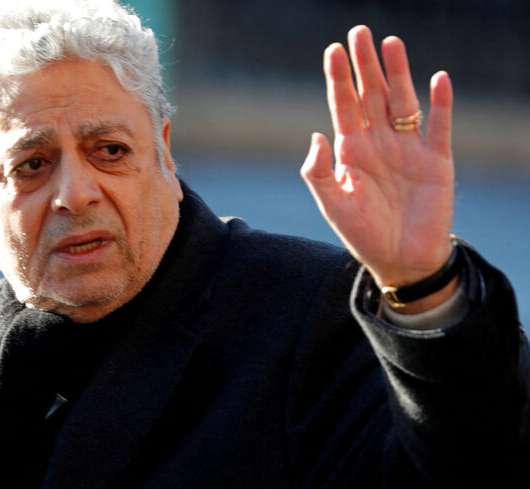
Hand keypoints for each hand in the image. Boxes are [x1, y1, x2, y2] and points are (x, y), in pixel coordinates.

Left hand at [301, 25, 455, 310]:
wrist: (401, 260)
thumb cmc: (362, 233)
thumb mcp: (332, 204)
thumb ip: (318, 172)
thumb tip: (315, 135)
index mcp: (351, 150)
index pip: (343, 105)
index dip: (339, 78)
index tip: (333, 50)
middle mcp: (380, 142)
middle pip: (372, 94)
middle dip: (366, 64)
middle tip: (360, 32)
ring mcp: (409, 148)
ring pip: (403, 101)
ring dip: (399, 73)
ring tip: (391, 43)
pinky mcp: (436, 160)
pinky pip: (440, 126)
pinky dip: (441, 103)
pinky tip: (438, 78)